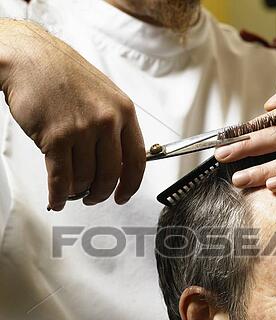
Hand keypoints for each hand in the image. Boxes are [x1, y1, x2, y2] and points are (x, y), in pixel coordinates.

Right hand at [0, 20, 145, 210]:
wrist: (31, 58)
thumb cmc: (66, 75)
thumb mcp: (105, 95)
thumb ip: (115, 127)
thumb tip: (119, 161)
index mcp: (124, 111)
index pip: (137, 159)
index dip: (131, 184)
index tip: (124, 195)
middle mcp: (106, 121)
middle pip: (110, 174)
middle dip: (101, 193)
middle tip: (95, 196)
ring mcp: (81, 130)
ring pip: (84, 179)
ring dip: (77, 191)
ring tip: (73, 190)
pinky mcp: (55, 137)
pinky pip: (61, 179)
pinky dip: (59, 195)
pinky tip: (57, 199)